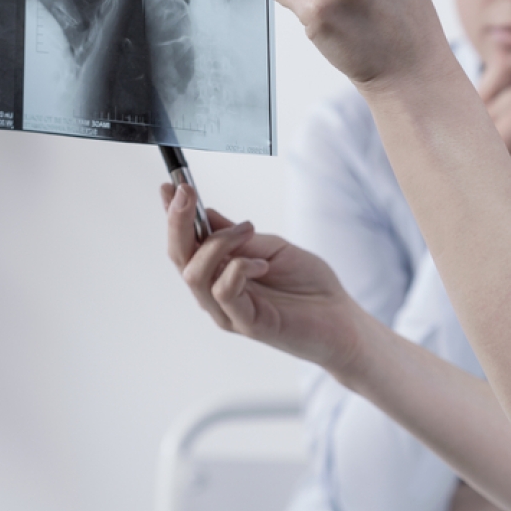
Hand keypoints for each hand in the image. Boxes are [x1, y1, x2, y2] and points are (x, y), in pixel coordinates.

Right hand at [161, 183, 364, 373]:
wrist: (341, 319)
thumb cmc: (309, 285)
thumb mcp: (272, 247)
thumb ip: (238, 236)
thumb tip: (205, 214)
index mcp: (220, 272)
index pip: (185, 243)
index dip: (173, 215)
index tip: (169, 186)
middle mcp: (215, 292)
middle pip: (180, 257)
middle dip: (178, 221)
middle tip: (187, 191)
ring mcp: (226, 311)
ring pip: (195, 274)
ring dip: (218, 243)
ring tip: (248, 229)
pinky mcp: (245, 324)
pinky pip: (224, 291)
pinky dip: (239, 268)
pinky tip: (262, 264)